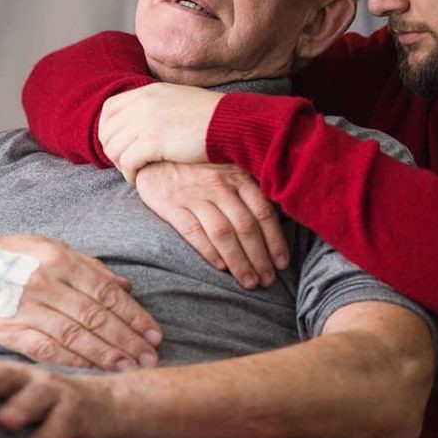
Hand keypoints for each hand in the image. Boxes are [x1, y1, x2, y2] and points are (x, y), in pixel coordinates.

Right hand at [0, 235, 162, 370]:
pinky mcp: (10, 330)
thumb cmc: (10, 258)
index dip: (134, 315)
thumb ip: (90, 267)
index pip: (106, 292)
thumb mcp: (49, 247)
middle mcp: (45, 283)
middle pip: (96, 316)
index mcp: (59, 259)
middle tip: (151, 357)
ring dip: (107, 355)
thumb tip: (126, 287)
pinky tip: (94, 370)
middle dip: (128, 339)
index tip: (154, 333)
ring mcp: (27, 308)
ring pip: (76, 336)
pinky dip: (74, 362)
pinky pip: (48, 350)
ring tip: (130, 368)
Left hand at [0, 353, 120, 437]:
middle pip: (5, 374)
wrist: (111, 403)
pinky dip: (51, 436)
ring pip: (37, 396)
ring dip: (22, 406)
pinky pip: (63, 423)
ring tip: (6, 420)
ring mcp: (54, 393)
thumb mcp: (13, 395)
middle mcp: (27, 379)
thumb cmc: (48, 403)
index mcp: (5, 375)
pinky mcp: (77, 412)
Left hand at [99, 83, 222, 182]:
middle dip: (112, 150)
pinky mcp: (153, 142)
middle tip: (125, 163)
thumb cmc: (211, 116)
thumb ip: (157, 106)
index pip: (109, 109)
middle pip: (107, 131)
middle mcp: (143, 103)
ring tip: (133, 172)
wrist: (231, 123)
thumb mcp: (178, 99)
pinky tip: (138, 178)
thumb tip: (143, 120)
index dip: (107, 129)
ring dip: (120, 164)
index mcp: (147, 92)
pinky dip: (129, 174)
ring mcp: (146, 121)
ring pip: (114, 148)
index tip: (118, 144)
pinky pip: (127, 162)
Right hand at [135, 162, 288, 288]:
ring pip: (223, 233)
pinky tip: (220, 267)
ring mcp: (195, 195)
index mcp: (238, 177)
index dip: (275, 240)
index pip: (263, 212)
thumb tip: (276, 221)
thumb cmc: (198, 167)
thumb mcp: (227, 169)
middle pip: (246, 226)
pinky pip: (193, 231)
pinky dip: (208, 251)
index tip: (282, 263)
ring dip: (239, 261)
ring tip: (248, 282)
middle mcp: (220, 185)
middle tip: (267, 280)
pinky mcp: (172, 204)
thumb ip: (248, 190)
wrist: (155, 156)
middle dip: (260, 257)